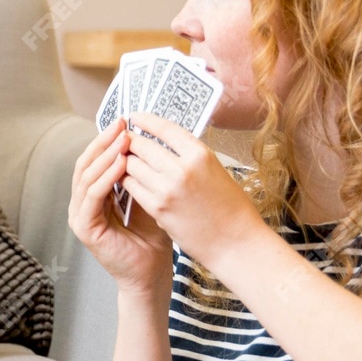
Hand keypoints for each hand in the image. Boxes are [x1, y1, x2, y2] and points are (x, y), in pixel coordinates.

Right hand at [67, 120, 173, 295]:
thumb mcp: (146, 198)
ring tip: (123, 139)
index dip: (107, 140)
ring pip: (86, 176)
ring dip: (105, 155)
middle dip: (103, 141)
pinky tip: (121, 164)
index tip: (126, 122)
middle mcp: (81, 204)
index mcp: (93, 196)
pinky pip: (93, 195)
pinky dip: (106, 177)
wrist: (151, 275)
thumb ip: (139, 175)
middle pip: (85, 163)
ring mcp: (79, 215)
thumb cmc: (152, 239)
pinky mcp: (84, 227)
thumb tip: (146, 141)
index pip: (94, 161)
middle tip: (121, 123)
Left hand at [120, 112, 267, 274]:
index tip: (134, 117)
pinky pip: (130, 186)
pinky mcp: (157, 208)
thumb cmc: (231, 208)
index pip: (164, 128)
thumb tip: (162, 142)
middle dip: (130, 142)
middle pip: (141, 144)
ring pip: (130, 164)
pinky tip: (129, 181)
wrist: (236, 243)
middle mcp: (182, 168)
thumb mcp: (214, 170)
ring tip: (127, 163)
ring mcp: (167, 189)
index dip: (145, 120)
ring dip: (125, 162)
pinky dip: (127, 181)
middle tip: (125, 142)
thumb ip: (188, 156)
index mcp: (200, 154)